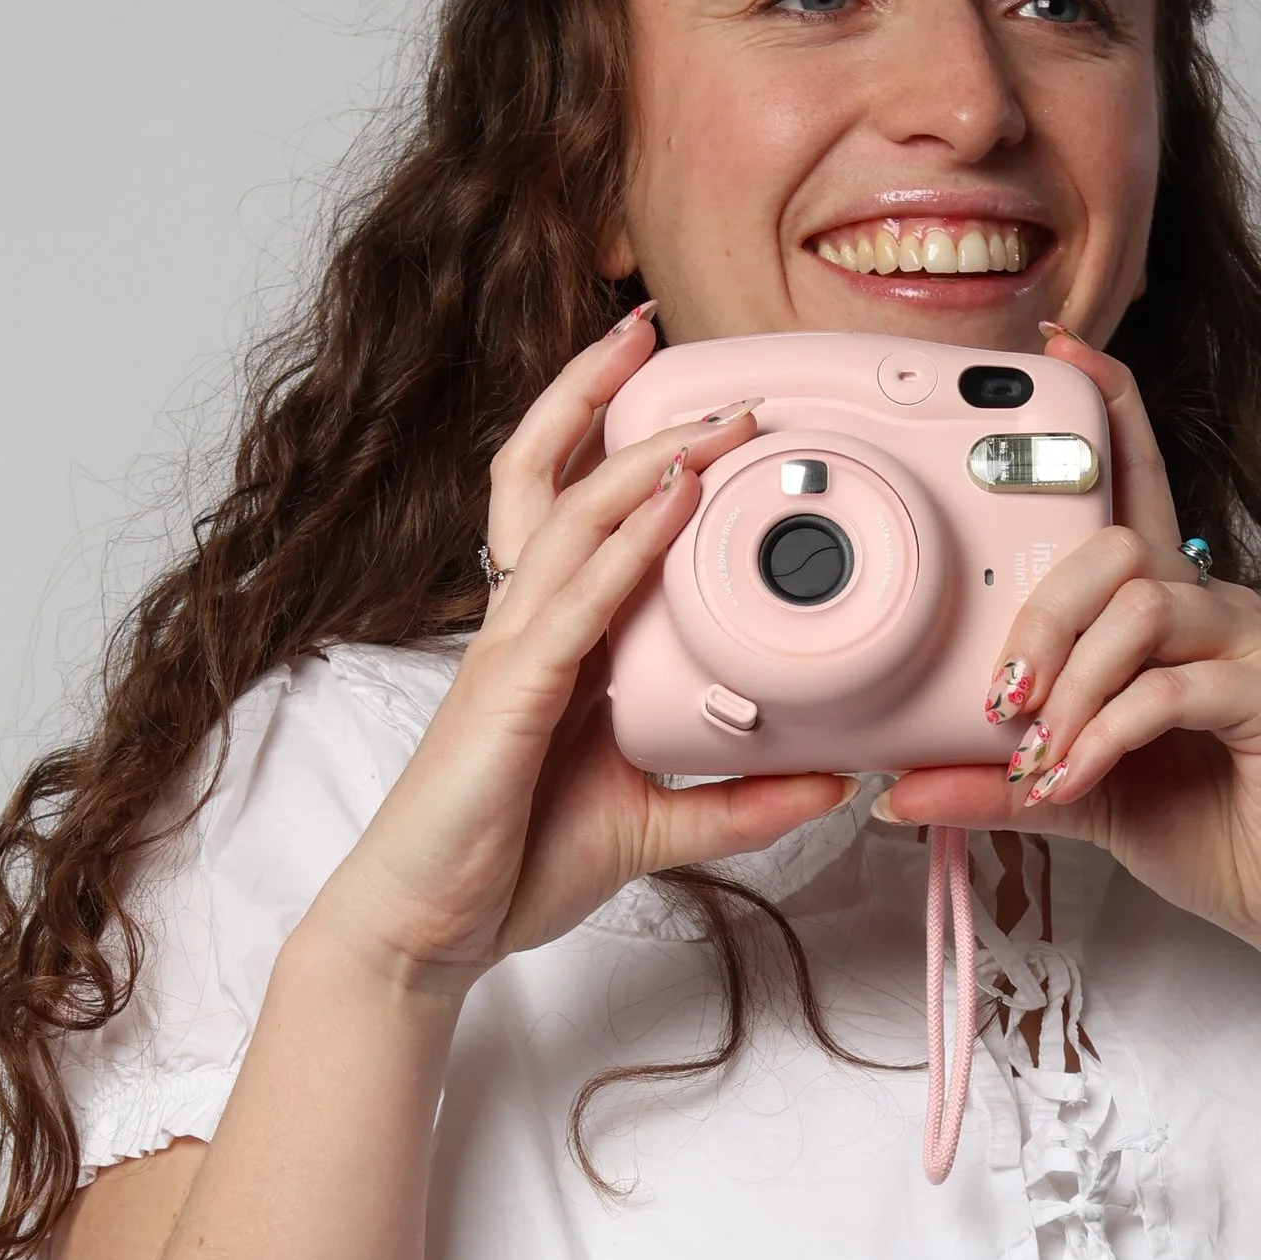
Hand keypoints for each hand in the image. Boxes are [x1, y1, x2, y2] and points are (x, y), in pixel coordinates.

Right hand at [312, 309, 852, 984]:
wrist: (430, 931)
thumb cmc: (511, 863)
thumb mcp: (656, 826)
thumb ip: (740, 801)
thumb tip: (830, 780)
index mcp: (549, 640)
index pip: (572, 507)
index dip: (611, 437)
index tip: (678, 388)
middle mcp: (522, 626)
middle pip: (545, 473)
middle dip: (594, 393)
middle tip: (651, 328)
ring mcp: (510, 653)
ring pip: (567, 518)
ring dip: (637, 452)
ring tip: (703, 405)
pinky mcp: (509, 696)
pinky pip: (573, 601)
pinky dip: (627, 544)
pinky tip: (672, 503)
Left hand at [882, 333, 1260, 984]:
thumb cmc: (1205, 828)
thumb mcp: (1077, 796)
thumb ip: (997, 783)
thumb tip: (898, 788)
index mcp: (1170, 612)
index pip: (1139, 487)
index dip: (1108, 410)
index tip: (1058, 351)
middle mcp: (1217, 607)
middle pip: (1116, 547)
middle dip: (1040, 620)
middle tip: (1001, 703)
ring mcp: (1256, 645)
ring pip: (1145, 606)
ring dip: (1073, 684)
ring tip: (1041, 757)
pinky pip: (1176, 686)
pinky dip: (1110, 732)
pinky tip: (1079, 776)